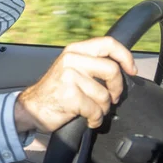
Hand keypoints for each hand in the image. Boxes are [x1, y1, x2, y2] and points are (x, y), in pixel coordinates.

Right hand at [14, 37, 137, 131]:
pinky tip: (88, 119)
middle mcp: (71, 59)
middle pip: (112, 70)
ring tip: (92, 111)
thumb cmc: (55, 91)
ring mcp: (69, 76)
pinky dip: (95, 119)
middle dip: (117, 89)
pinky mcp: (69, 95)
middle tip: (112, 98)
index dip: (125, 56)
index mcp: (75, 50)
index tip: (131, 70)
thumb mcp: (71, 68)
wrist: (32, 107)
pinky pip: (95, 110)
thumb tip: (121, 68)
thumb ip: (91, 62)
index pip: (108, 43)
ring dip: (102, 109)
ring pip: (104, 95)